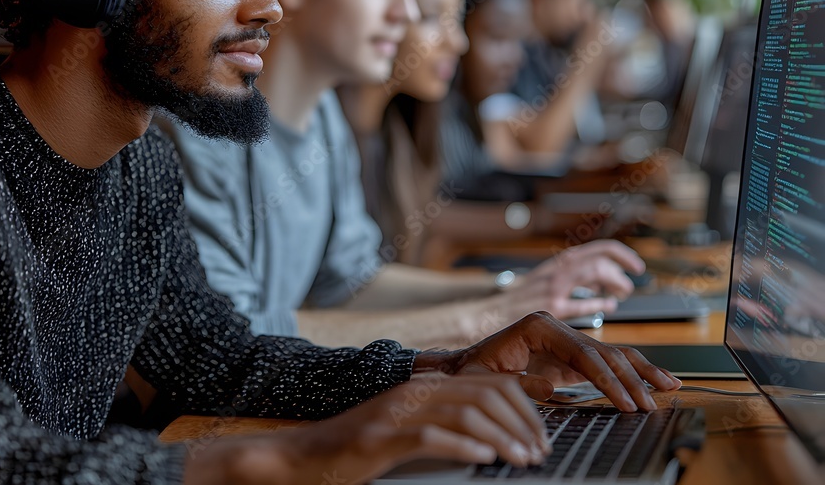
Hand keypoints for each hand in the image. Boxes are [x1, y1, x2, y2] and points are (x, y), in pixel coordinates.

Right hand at [183, 373, 550, 484]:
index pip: (488, 382)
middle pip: (484, 393)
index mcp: (422, 388)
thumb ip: (442, 426)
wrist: (301, 457)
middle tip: (540, 452)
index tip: (540, 437)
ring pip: (465, 411)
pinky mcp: (380, 437)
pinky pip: (430, 436)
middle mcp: (412, 392)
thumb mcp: (405, 431)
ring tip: (521, 459)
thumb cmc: (355, 451)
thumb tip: (492, 440)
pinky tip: (484, 458)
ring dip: (502, 436)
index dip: (523, 407)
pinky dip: (464, 446)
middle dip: (522, 423)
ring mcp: (395, 413)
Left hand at [417, 311, 680, 411]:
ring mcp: (565, 339)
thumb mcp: (490, 380)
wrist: (463, 366)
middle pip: (604, 352)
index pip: (583, 354)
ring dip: (641, 372)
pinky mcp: (570, 355)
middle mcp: (556, 327)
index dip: (608, 380)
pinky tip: (652, 382)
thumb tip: (550, 386)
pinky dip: (630, 373)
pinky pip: (606, 362)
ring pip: (612, 353)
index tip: (627, 402)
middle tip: (653, 404)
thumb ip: (518, 382)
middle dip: (631, 380)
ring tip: (669, 387)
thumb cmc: (472, 372)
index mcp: (537, 327)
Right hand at [508, 240, 644, 318]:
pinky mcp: (551, 306)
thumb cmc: (519, 302)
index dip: (621, 254)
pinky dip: (600, 303)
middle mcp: (556, 270)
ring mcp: (553, 286)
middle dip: (621, 267)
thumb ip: (573, 281)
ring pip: (593, 271)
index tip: (635, 265)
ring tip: (622, 293)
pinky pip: (582, 301)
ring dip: (614, 281)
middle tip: (630, 283)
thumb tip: (601, 287)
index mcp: (557, 263)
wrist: (491, 314)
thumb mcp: (545, 281)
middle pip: (598, 257)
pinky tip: (608, 306)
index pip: (596, 248)